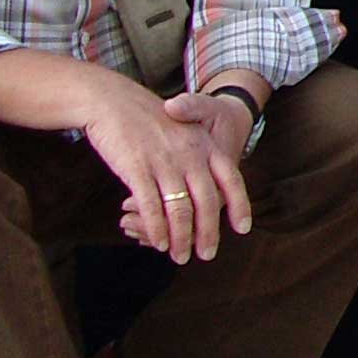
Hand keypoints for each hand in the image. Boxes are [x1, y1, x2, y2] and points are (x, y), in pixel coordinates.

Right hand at [87, 81, 250, 263]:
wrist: (114, 100)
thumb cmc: (148, 121)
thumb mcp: (183, 133)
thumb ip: (196, 160)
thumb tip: (205, 191)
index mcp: (205, 145)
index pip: (231, 179)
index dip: (239, 205)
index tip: (243, 229)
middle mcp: (190, 155)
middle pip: (207, 202)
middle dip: (208, 233)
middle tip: (206, 255)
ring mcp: (164, 162)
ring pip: (180, 210)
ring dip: (182, 238)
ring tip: (181, 256)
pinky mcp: (137, 168)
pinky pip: (152, 206)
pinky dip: (157, 228)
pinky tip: (159, 242)